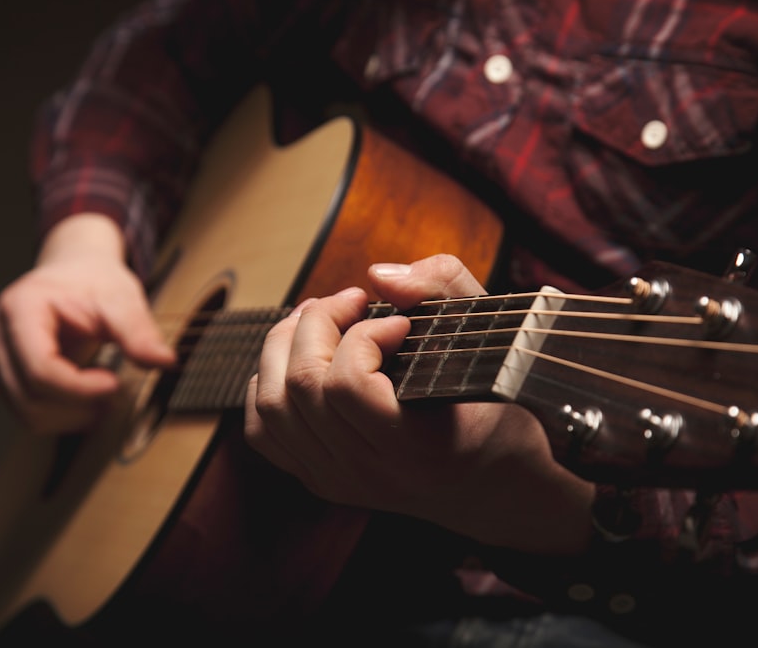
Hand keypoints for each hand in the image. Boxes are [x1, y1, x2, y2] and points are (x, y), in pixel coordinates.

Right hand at [0, 213, 175, 433]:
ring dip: (70, 416)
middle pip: (29, 396)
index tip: (116, 384)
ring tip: (106, 398)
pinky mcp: (2, 376)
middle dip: (78, 405)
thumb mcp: (121, 297)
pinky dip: (61, 416)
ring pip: (26, 412)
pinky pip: (27, 412)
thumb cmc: (93, 281)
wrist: (73, 272)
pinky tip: (88, 402)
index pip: (40, 368)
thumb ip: (138, 331)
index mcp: (18, 308)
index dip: (79, 387)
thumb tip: (164, 361)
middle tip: (117, 395)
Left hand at [245, 254, 593, 553]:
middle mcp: (369, 473)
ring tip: (321, 317)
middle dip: (319, 322)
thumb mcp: (494, 337)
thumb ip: (443, 288)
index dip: (365, 334)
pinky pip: (262, 428)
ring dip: (287, 343)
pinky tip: (301, 358)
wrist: (489, 482)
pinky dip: (269, 382)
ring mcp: (337, 481)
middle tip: (352, 300)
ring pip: (272, 404)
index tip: (400, 322)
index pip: (348, 386)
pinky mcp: (318, 479)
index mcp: (418, 448)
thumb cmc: (494, 403)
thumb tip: (377, 275)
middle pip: (302, 386)